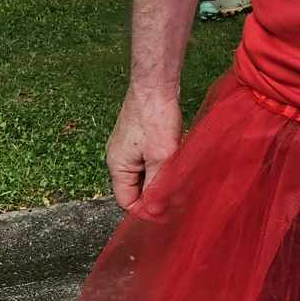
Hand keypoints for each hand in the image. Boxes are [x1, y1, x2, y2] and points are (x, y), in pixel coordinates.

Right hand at [106, 87, 183, 211]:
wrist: (156, 85)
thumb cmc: (155, 118)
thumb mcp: (160, 158)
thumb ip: (158, 187)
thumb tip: (155, 212)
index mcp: (117, 167)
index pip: (127, 202)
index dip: (146, 212)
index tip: (167, 215)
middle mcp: (119, 159)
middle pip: (136, 190)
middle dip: (156, 198)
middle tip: (179, 202)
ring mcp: (129, 149)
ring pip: (145, 176)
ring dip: (162, 183)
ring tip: (182, 185)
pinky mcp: (140, 139)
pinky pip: (150, 163)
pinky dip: (163, 168)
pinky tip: (178, 167)